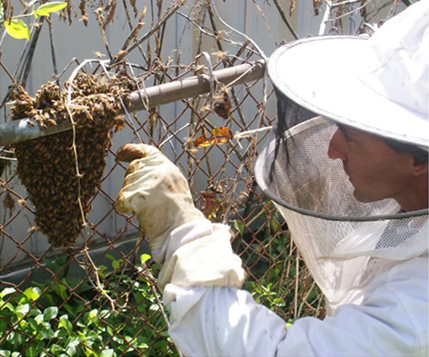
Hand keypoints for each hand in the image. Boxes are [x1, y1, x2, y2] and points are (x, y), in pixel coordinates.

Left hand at [115, 143, 204, 262]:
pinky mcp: (139, 196)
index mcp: (168, 166)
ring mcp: (149, 182)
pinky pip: (121, 201)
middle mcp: (159, 170)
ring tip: (149, 210)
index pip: (146, 151)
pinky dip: (125, 209)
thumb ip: (158, 174)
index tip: (119, 153)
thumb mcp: (174, 185)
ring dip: (131, 199)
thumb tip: (137, 169)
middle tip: (147, 200)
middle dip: (132, 184)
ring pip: (125, 186)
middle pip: (132, 170)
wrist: (182, 231)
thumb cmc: (178, 214)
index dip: (130, 150)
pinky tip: (139, 214)